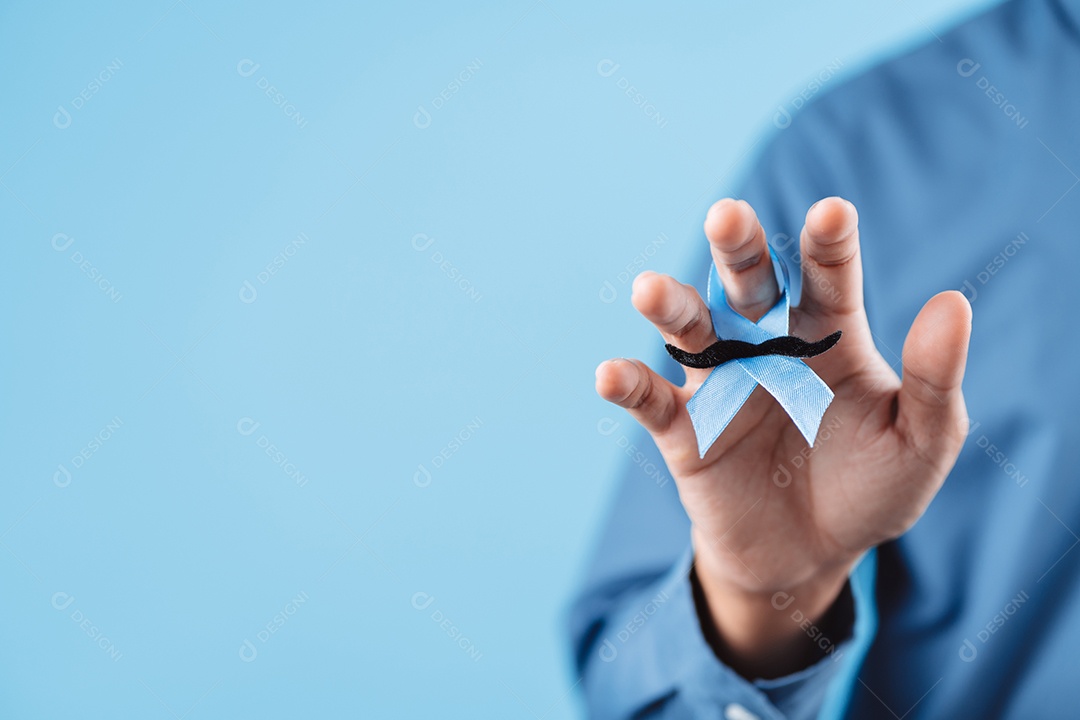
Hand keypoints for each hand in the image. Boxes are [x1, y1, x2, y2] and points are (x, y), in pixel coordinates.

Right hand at [595, 197, 971, 676]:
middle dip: (737, 250)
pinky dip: (629, 386)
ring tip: (648, 289)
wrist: (810, 557)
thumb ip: (934, 380)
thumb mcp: (921, 444)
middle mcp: (768, 347)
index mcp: (828, 338)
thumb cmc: (873, 490)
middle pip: (748, 286)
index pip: (828, 280)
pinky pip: (652, 403)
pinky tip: (611, 374)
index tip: (833, 211)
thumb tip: (953, 300)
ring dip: (669, 306)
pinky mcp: (684, 431)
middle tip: (726, 215)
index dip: (828, 245)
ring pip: (690, 332)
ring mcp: (722, 385)